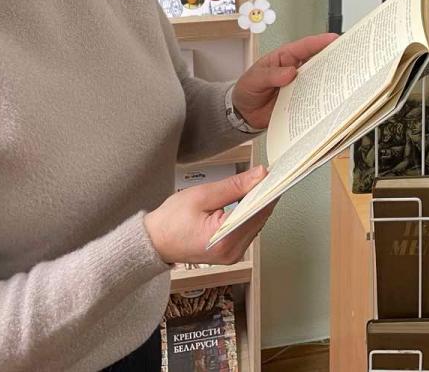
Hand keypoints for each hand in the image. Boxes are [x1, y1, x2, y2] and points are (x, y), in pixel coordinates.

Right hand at [144, 166, 277, 265]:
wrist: (154, 242)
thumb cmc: (170, 221)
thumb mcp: (202, 195)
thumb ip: (234, 185)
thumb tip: (259, 175)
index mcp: (225, 239)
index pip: (259, 211)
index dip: (269, 190)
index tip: (275, 173)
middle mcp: (233, 252)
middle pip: (261, 217)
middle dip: (264, 195)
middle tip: (265, 174)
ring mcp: (233, 255)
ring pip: (257, 223)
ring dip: (258, 204)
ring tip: (256, 184)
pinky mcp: (231, 252)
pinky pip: (248, 229)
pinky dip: (249, 214)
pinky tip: (248, 200)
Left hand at [231, 33, 337, 129]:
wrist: (243, 113)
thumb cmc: (247, 89)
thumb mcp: (254, 79)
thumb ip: (271, 75)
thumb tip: (290, 73)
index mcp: (286, 57)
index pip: (305, 47)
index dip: (320, 42)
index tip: (335, 39)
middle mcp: (296, 70)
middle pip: (318, 62)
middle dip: (333, 60)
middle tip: (347, 60)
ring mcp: (299, 86)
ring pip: (319, 81)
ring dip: (330, 82)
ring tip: (343, 83)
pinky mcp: (300, 102)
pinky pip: (313, 100)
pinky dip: (321, 101)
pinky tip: (329, 103)